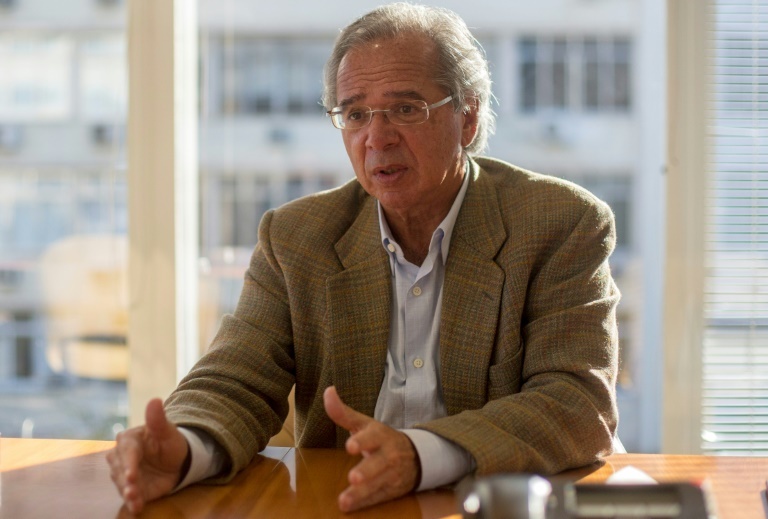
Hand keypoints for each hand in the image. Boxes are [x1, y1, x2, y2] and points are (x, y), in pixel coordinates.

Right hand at [106, 398, 188, 514]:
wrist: (178, 460)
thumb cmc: (170, 441)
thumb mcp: (167, 430)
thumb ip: (158, 419)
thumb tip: (154, 400)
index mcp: (128, 441)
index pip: (126, 452)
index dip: (128, 464)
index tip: (132, 474)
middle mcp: (121, 458)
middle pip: (120, 471)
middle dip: (126, 481)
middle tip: (132, 490)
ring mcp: (125, 475)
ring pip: (123, 485)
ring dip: (128, 493)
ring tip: (135, 500)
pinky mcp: (132, 489)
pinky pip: (130, 497)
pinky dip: (133, 503)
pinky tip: (137, 508)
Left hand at [323, 386, 419, 511]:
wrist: (416, 456)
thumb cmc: (381, 438)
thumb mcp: (364, 423)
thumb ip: (343, 412)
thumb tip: (327, 391)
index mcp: (380, 436)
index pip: (372, 437)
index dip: (362, 441)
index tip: (350, 446)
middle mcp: (388, 455)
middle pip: (378, 464)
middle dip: (367, 471)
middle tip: (354, 477)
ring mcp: (391, 474)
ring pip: (377, 485)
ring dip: (362, 494)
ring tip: (344, 501)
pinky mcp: (392, 491)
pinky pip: (378, 498)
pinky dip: (365, 503)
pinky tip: (350, 507)